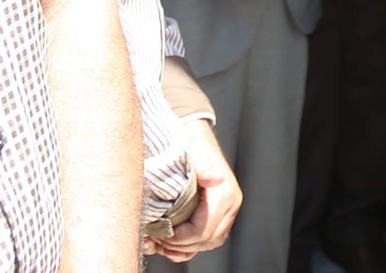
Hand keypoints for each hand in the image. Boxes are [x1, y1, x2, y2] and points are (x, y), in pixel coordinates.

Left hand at [146, 119, 242, 261]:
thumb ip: (204, 166)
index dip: (179, 237)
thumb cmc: (192, 145)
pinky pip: (208, 241)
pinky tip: (171, 242)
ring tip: (161, 241)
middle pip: (206, 240)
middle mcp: (230, 206)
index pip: (203, 230)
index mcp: (225, 195)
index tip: (158, 232)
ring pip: (208, 243)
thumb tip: (215, 179)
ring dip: (184, 247)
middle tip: (155, 238)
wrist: (196, 139)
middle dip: (179, 244)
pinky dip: (190, 246)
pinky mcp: (220, 216)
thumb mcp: (196, 151)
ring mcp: (227, 213)